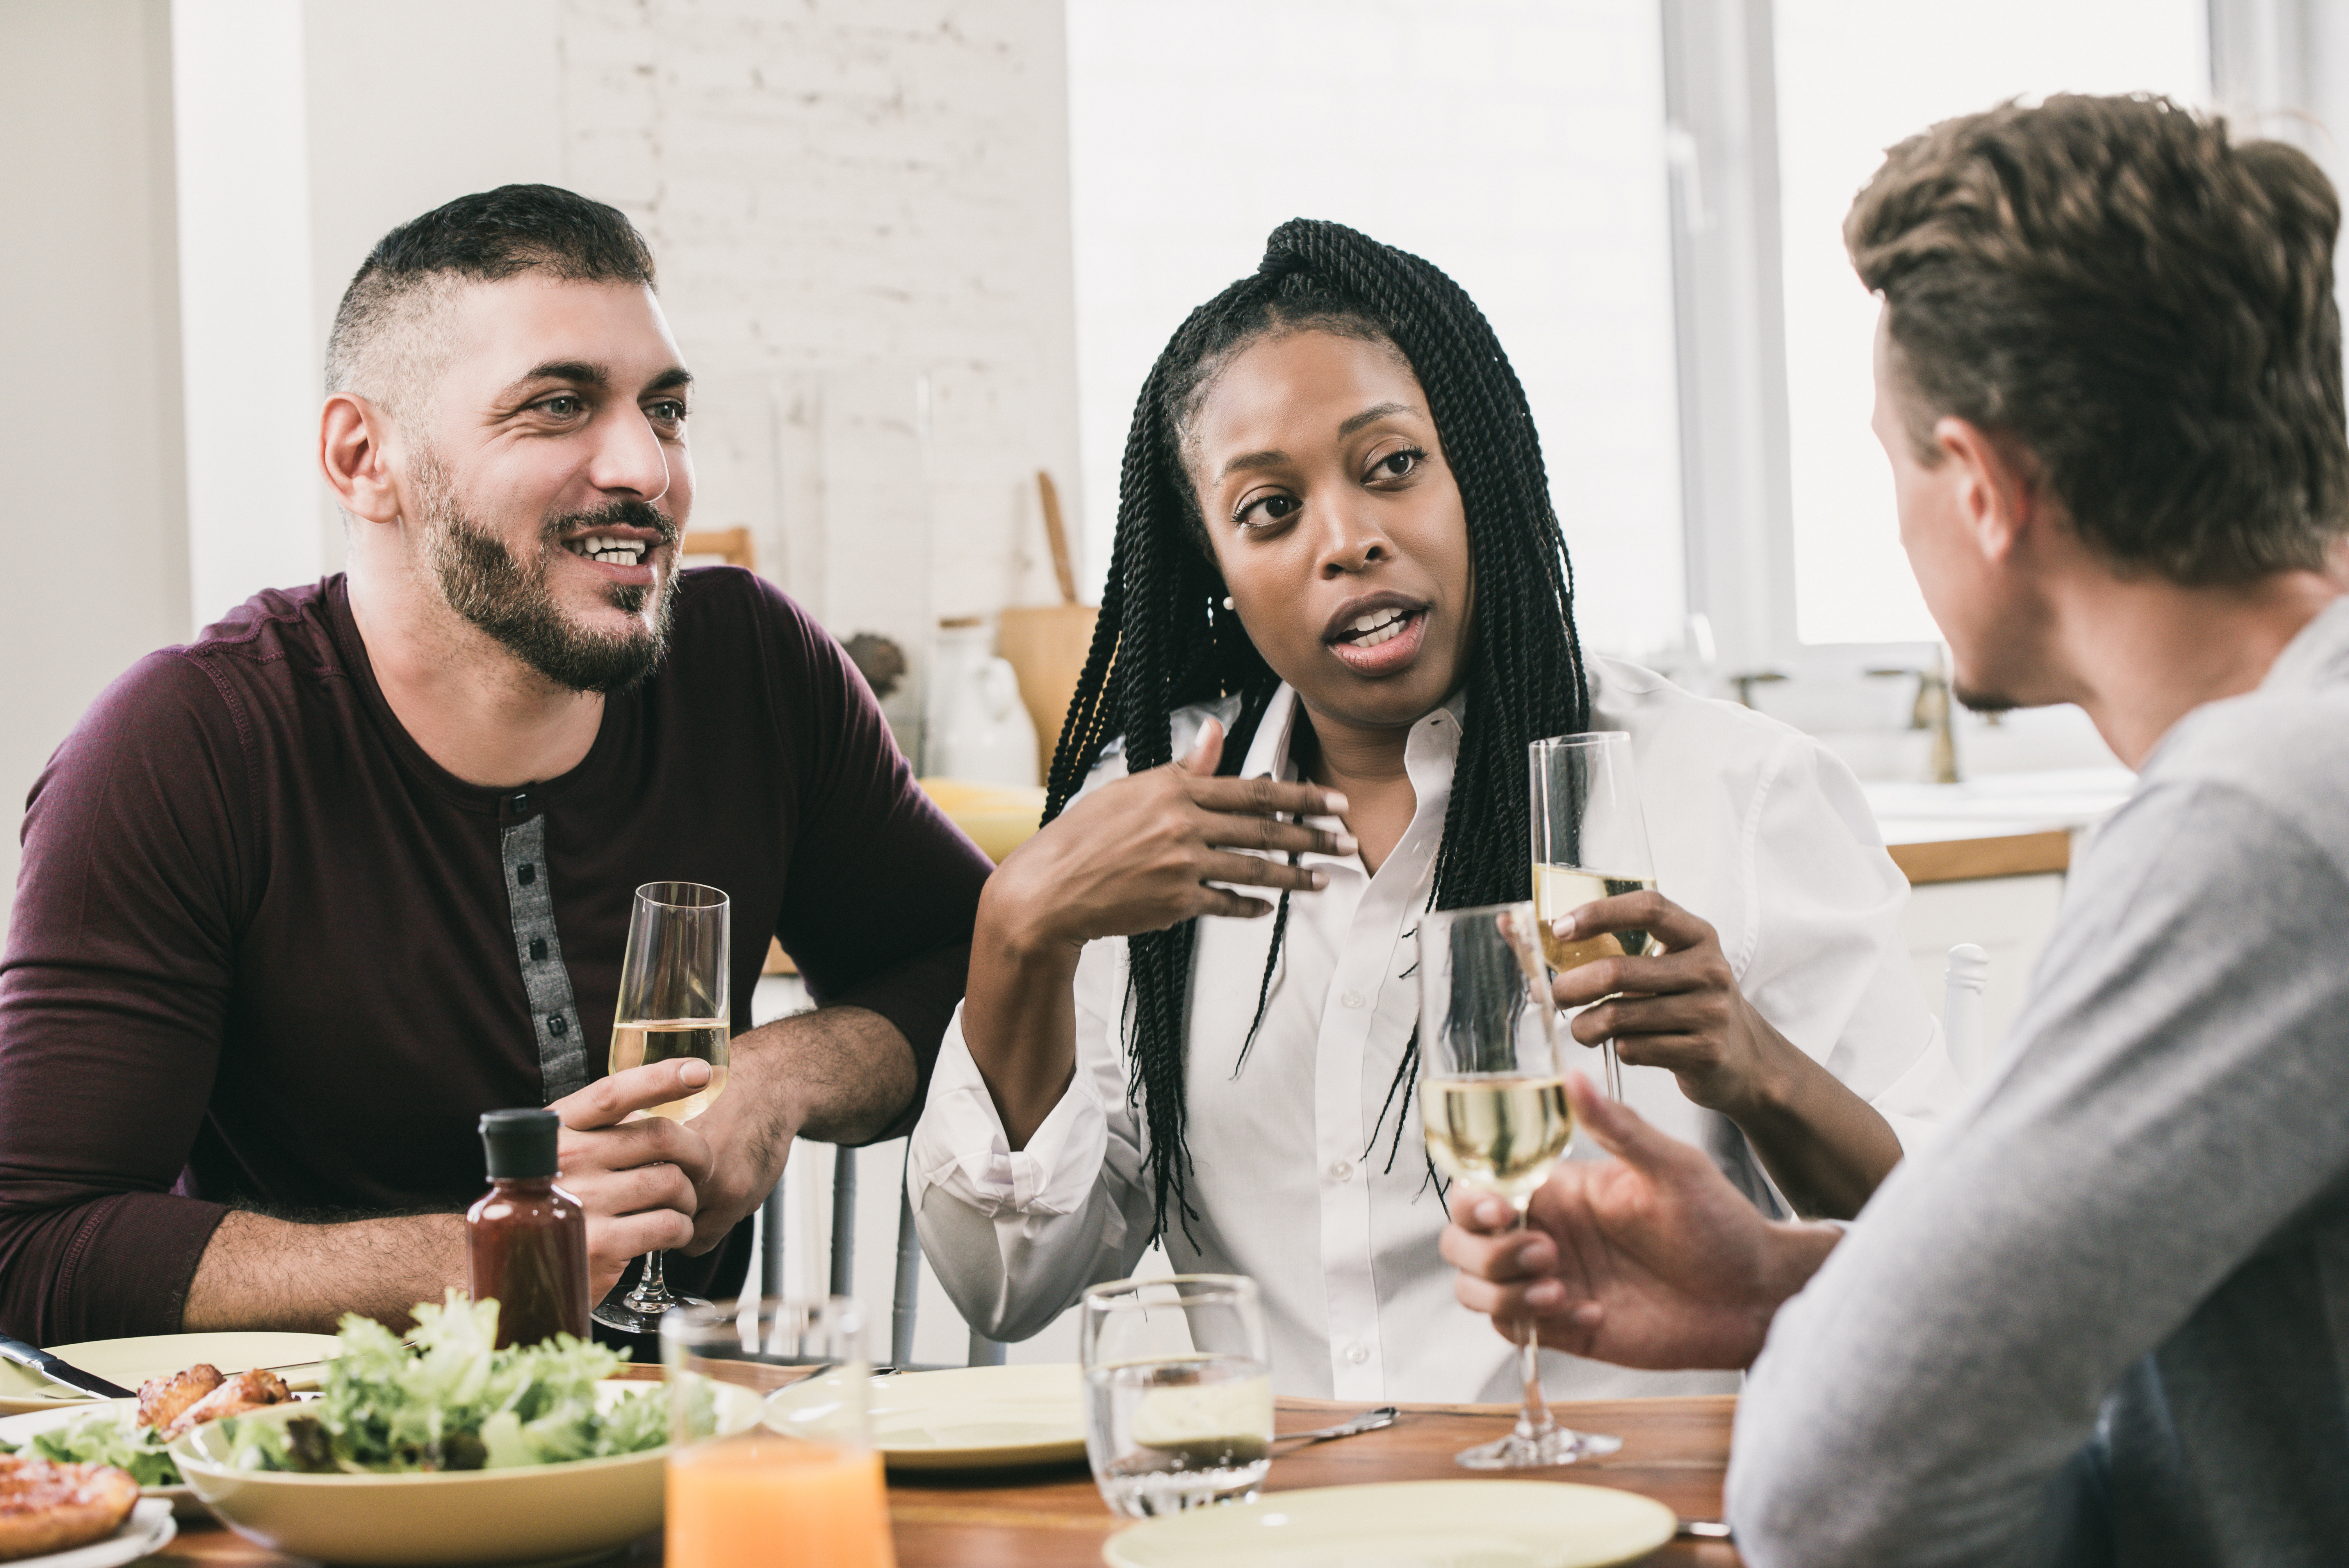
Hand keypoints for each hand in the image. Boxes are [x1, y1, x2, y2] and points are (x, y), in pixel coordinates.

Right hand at [548, 1060, 716, 1298]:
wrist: (519, 1269)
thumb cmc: (556, 1204)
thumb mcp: (562, 1157)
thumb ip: (600, 1131)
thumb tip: (661, 1108)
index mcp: (558, 1131)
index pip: (613, 1094)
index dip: (660, 1077)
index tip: (700, 1072)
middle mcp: (567, 1160)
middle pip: (660, 1135)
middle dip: (696, 1152)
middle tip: (700, 1168)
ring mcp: (583, 1203)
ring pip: (671, 1181)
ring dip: (689, 1196)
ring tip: (678, 1206)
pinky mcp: (601, 1245)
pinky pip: (669, 1225)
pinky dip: (683, 1228)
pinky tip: (671, 1232)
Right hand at [984, 720, 1353, 950]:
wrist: (1049, 889)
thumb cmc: (1086, 834)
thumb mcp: (1132, 789)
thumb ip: (1185, 768)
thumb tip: (1216, 730)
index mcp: (1174, 790)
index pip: (1251, 791)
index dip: (1299, 796)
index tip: (1334, 801)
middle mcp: (1182, 824)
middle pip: (1263, 830)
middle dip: (1312, 836)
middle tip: (1346, 841)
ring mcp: (1181, 865)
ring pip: (1254, 869)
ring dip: (1295, 876)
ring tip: (1324, 879)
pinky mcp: (1176, 902)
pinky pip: (1227, 903)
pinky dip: (1250, 906)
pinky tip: (1268, 907)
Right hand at [1438, 1073, 1835, 1369]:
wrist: (1755, 1293)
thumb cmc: (1718, 1221)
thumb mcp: (1671, 1167)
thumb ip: (1618, 1128)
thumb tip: (1573, 1076)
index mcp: (1557, 1188)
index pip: (1477, 1187)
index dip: (1470, 1200)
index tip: (1499, 1209)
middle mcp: (1543, 1232)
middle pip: (1460, 1242)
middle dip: (1486, 1251)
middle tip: (1548, 1253)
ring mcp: (1550, 1282)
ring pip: (1473, 1290)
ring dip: (1502, 1292)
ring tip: (1560, 1290)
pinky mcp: (1566, 1328)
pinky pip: (1516, 1331)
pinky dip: (1537, 1323)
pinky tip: (1592, 1313)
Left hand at [1551, 890, 1801, 1117]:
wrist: (1745, 1059)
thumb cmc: (1685, 1001)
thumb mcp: (1661, 963)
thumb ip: (1597, 943)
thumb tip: (1509, 923)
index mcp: (1697, 935)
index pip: (1648, 907)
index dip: (1598, 913)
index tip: (1559, 928)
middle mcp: (1709, 969)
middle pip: (1620, 970)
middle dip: (1572, 985)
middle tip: (1556, 994)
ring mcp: (1710, 1012)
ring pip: (1619, 1017)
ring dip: (1585, 1026)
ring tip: (1581, 1027)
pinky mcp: (1704, 1053)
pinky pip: (1634, 1049)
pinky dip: (1616, 1049)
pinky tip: (1624, 1045)